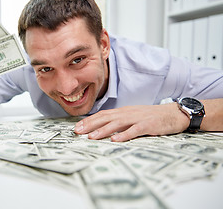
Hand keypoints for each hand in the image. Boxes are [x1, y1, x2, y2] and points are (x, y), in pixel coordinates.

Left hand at [74, 103, 189, 141]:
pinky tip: (115, 140)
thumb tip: (104, 129)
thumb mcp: (133, 117)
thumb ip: (120, 121)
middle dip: (90, 125)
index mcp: (123, 111)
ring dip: (103, 130)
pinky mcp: (148, 125)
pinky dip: (124, 135)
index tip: (77, 127)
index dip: (89, 121)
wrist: (174, 113)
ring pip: (117, 123)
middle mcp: (128, 113)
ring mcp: (138, 118)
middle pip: (106, 118)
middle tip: (77, 132)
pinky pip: (134, 130)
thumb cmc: (152, 117)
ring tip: (91, 137)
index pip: (103, 115)